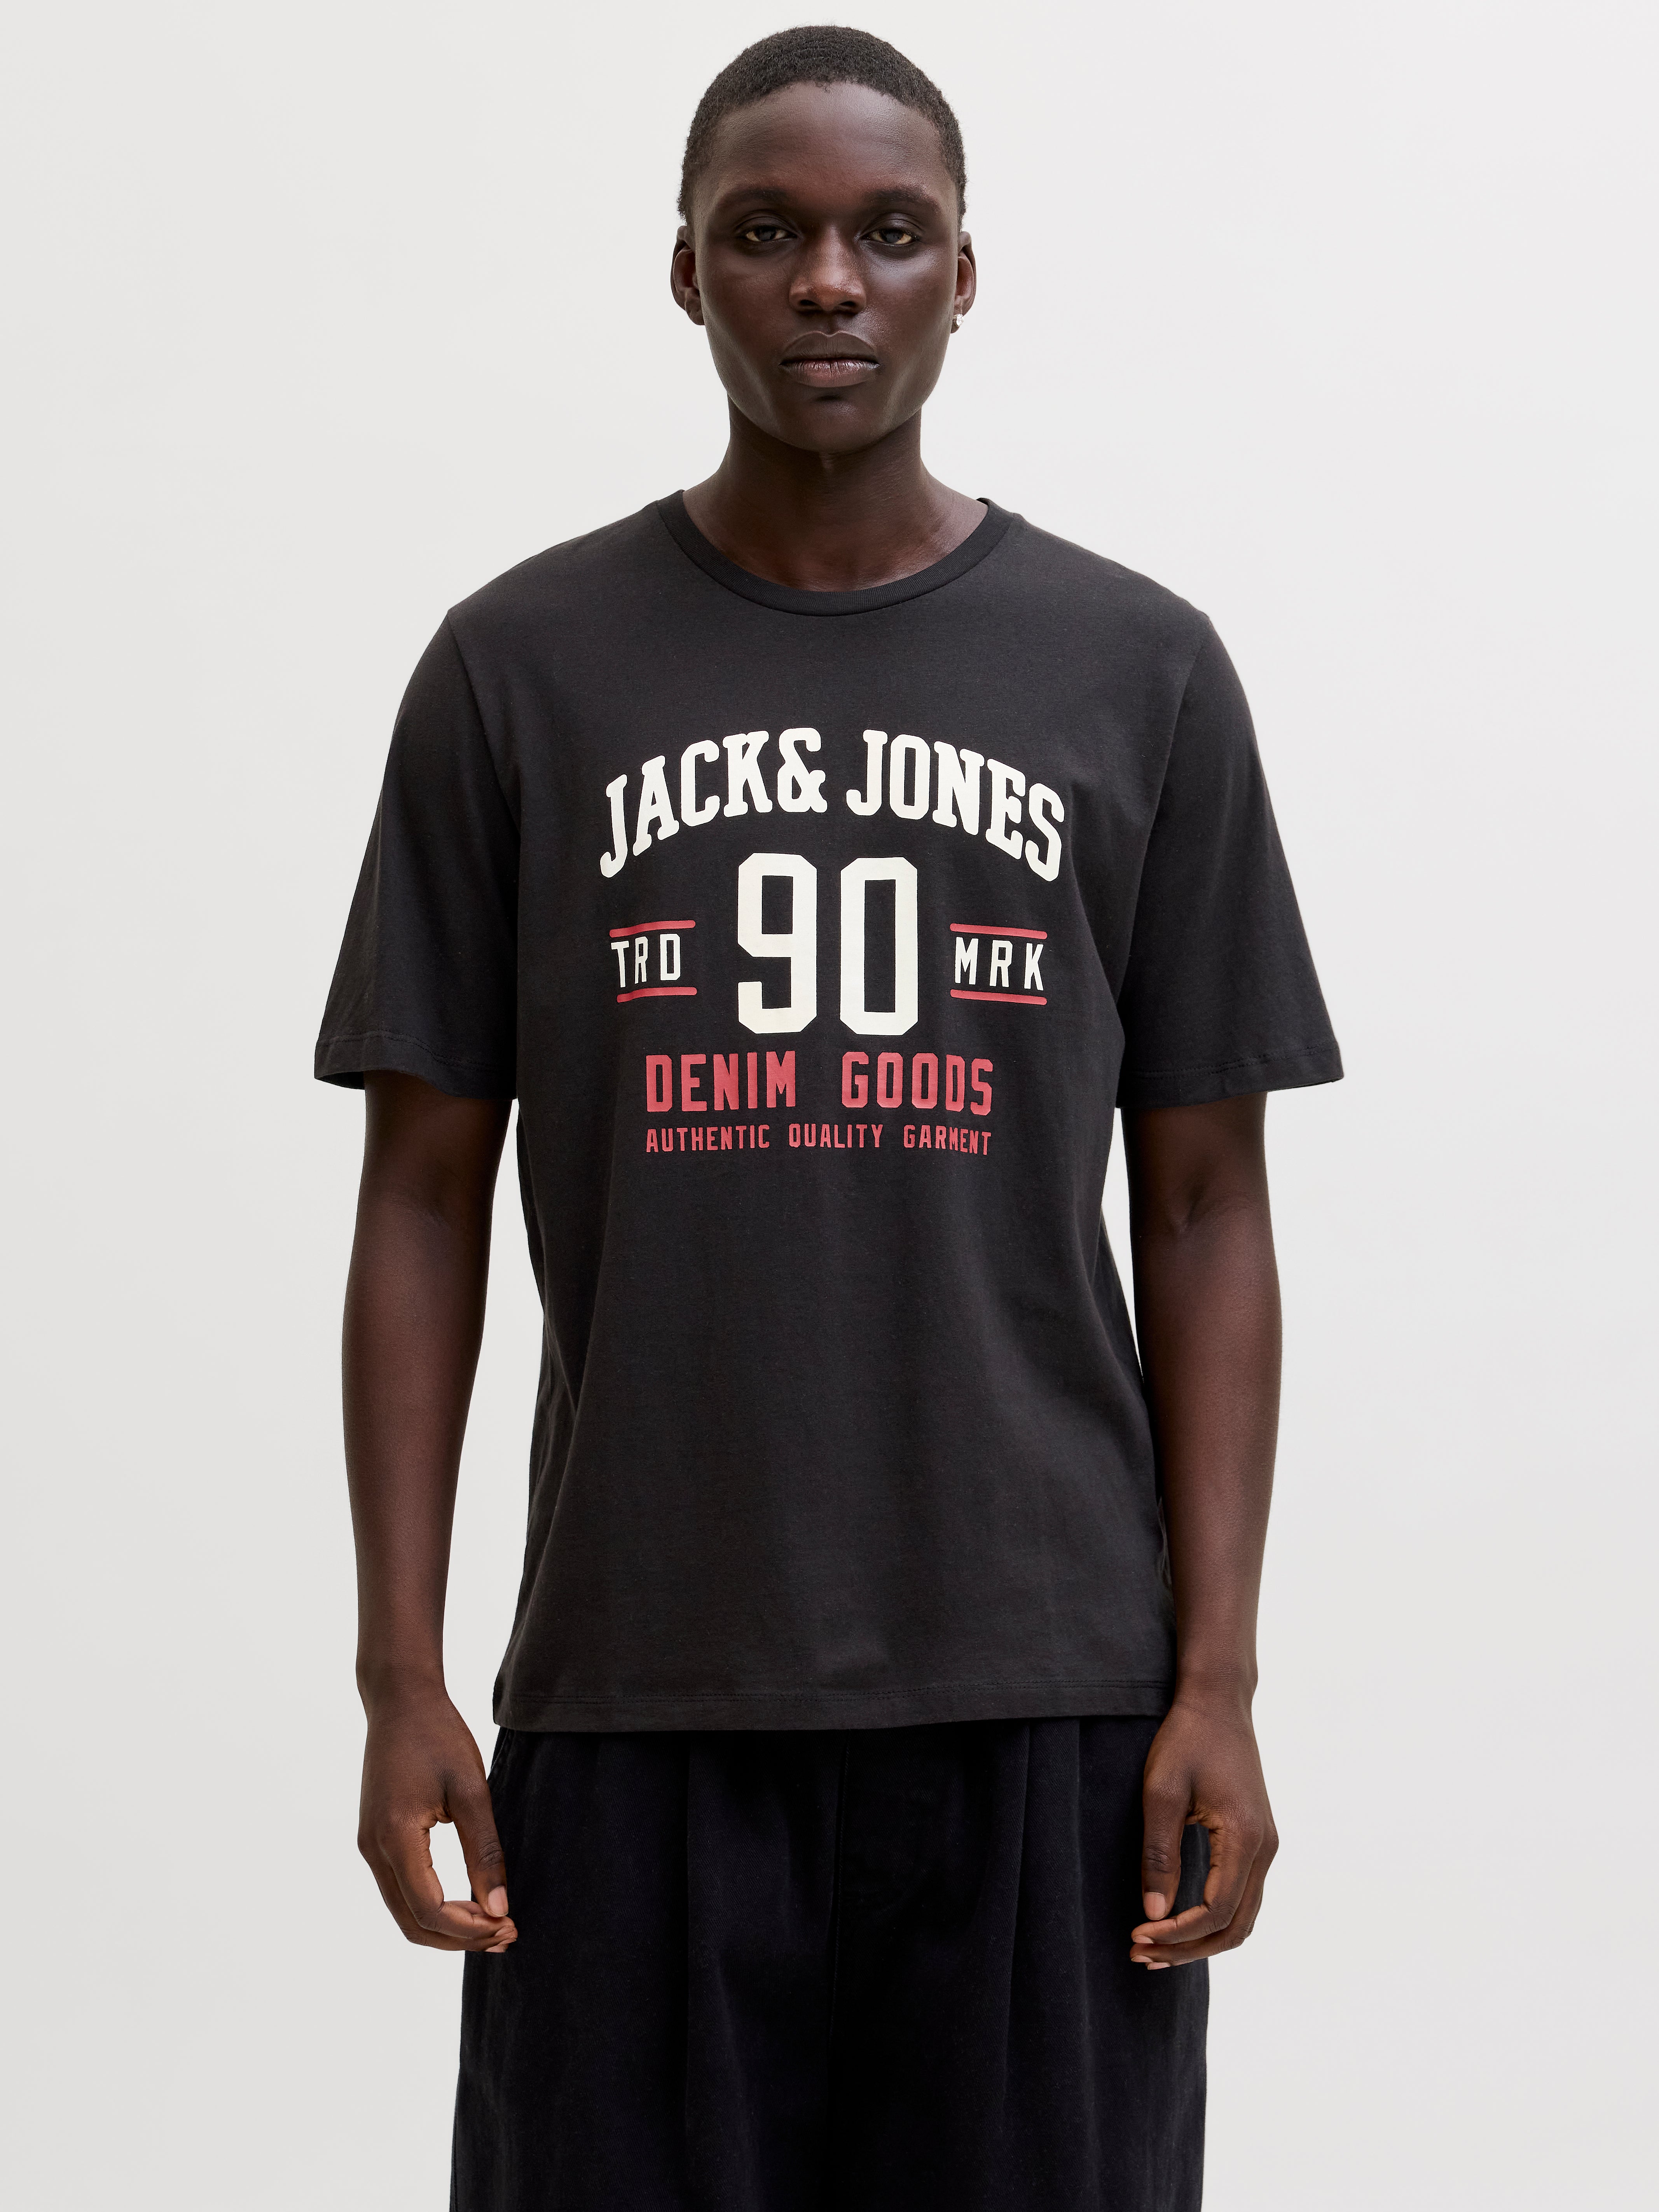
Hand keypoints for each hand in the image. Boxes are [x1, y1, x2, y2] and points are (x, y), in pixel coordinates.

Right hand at [357, 1685, 516, 1953]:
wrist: (400, 1700)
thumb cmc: (439, 1736)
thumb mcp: (472, 1791)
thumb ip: (485, 1852)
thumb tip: (500, 1908)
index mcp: (396, 1837)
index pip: (429, 1910)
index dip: (470, 1929)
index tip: (510, 1926)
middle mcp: (374, 1849)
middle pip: (412, 1923)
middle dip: (460, 1938)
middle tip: (506, 1935)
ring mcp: (370, 1845)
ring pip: (404, 1912)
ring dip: (447, 1927)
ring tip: (493, 1923)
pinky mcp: (375, 1838)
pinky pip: (400, 1890)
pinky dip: (432, 1907)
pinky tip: (468, 1902)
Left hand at [1130, 1688, 1276, 1967]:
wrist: (1218, 1703)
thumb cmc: (1186, 1741)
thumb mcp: (1160, 1793)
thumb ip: (1159, 1855)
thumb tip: (1154, 1915)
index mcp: (1245, 1838)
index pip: (1215, 1913)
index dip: (1176, 1935)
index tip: (1136, 1937)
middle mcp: (1265, 1849)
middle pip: (1235, 1927)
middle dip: (1188, 1949)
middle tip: (1141, 1955)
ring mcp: (1266, 1846)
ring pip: (1243, 1918)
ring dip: (1201, 1939)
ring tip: (1155, 1947)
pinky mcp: (1258, 1840)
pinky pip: (1243, 1897)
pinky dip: (1214, 1919)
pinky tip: (1179, 1921)